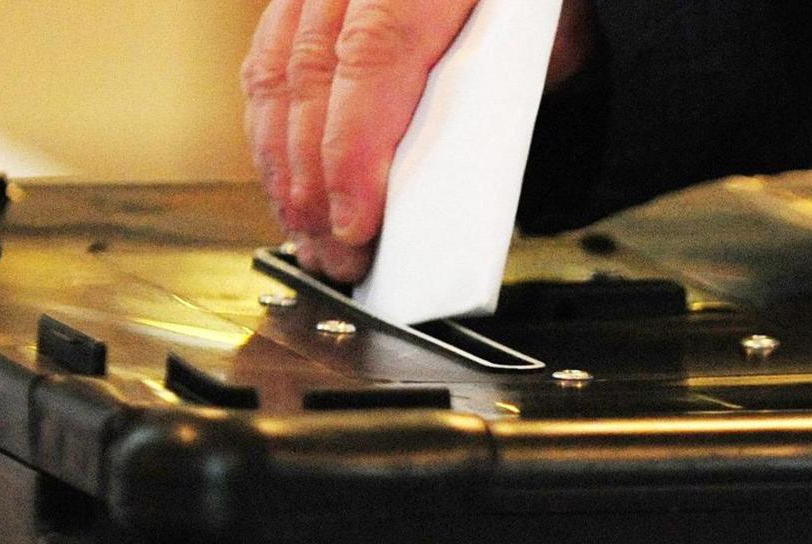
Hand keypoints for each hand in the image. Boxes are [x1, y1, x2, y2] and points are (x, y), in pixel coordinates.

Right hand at [243, 0, 596, 283]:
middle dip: (313, 177)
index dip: (353, 148)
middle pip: (313, 70)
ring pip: (275, 68)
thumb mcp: (543, 48)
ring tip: (308, 234)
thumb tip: (441, 195)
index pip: (375, 52)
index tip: (355, 222)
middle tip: (334, 252)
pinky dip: (272, 131)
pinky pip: (268, 61)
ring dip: (283, 164)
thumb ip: (493, 104)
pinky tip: (289, 184)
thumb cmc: (529, 11)